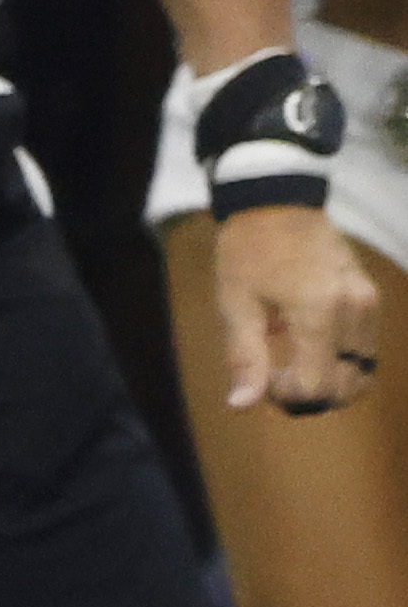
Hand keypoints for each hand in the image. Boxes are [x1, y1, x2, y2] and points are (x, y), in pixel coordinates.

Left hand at [215, 202, 379, 417]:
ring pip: (363, 373)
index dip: (288, 398)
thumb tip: (242, 405)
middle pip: (346, 387)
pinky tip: (310, 349)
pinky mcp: (371, 298)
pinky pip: (366, 350)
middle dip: (310, 397)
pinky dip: (342, 364)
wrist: (276, 201)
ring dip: (330, 385)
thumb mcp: (235, 303)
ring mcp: (368, 304)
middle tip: (275, 381)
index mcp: (318, 312)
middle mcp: (354, 311)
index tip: (263, 382)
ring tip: (293, 368)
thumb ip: (245, 357)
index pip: (317, 386)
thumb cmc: (247, 251)